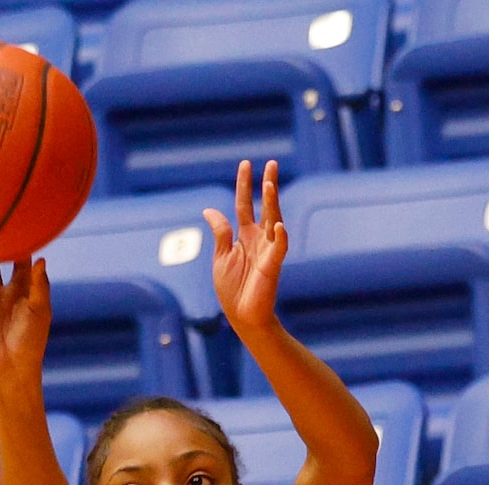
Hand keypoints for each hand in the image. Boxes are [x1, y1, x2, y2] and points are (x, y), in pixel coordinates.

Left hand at [203, 159, 287, 335]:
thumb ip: (220, 233)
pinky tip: (278, 225)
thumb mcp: (221, 256)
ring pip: (272, 220)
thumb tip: (209, 210)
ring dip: (272, 203)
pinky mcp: (272, 266)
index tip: (246, 164)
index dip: (244, 185)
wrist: (241, 316)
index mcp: (244, 236)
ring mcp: (268, 250)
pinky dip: (279, 237)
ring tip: (270, 184)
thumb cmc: (231, 289)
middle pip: (265, 206)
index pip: (244, 204)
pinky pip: (278, 248)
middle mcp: (258, 239)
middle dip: (268, 185)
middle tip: (271, 164)